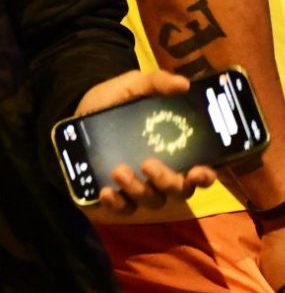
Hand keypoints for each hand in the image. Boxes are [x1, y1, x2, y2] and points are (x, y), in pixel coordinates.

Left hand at [77, 71, 218, 214]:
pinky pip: (124, 210)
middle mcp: (163, 173)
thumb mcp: (131, 86)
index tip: (199, 170)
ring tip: (118, 170)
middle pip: (180, 190)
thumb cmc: (110, 104)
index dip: (205, 176)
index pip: (201, 171)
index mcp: (175, 149)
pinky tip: (106, 191)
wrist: (71, 119)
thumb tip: (184, 84)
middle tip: (148, 164)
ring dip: (139, 189)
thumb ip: (155, 82)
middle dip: (168, 181)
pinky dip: (117, 204)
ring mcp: (139, 188)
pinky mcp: (115, 198)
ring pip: (153, 201)